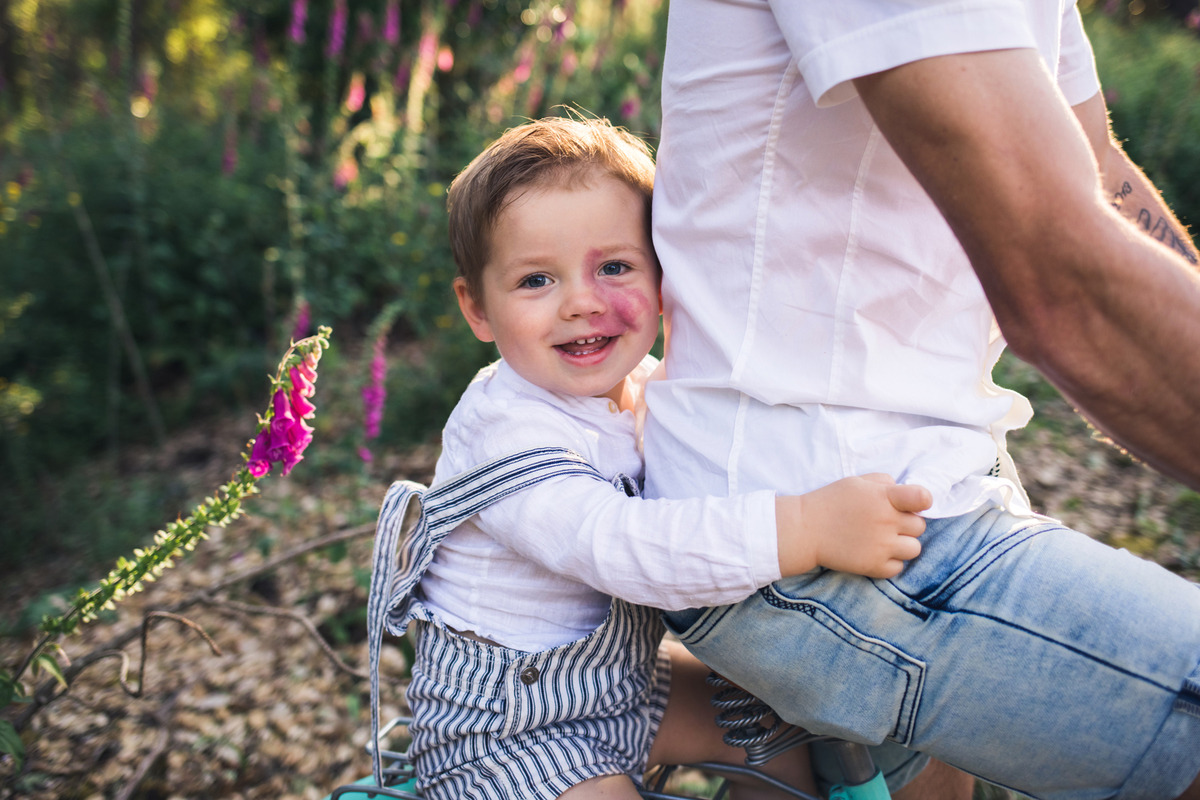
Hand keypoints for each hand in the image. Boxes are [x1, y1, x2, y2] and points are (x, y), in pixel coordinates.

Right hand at [776, 474, 929, 578]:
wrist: (805, 529)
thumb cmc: (830, 502)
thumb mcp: (856, 482)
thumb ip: (884, 482)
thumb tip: (905, 493)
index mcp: (884, 497)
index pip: (922, 498)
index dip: (922, 501)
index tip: (913, 505)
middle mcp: (887, 521)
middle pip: (919, 526)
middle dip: (907, 524)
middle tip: (888, 523)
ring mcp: (882, 546)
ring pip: (915, 549)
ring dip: (903, 544)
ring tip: (885, 540)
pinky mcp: (874, 566)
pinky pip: (899, 567)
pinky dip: (890, 562)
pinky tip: (876, 553)